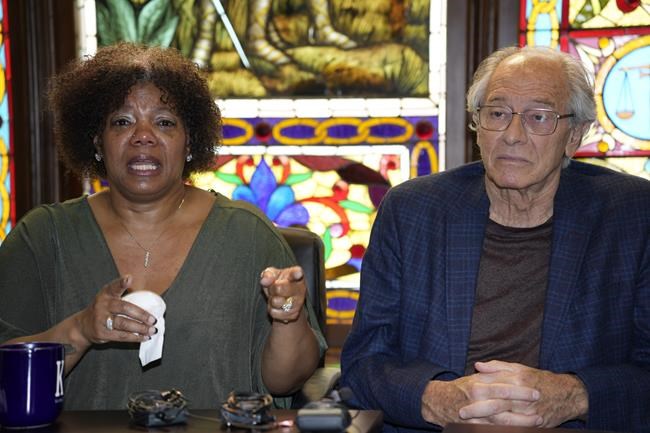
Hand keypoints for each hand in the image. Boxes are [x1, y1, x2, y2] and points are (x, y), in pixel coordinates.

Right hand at [75, 275, 156, 346]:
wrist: (83, 326)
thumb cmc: (103, 310)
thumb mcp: (109, 299)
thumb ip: (124, 298)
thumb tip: (151, 303)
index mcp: (106, 294)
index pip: (114, 287)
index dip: (121, 283)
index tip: (129, 278)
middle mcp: (102, 305)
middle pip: (124, 308)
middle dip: (141, 314)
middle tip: (153, 319)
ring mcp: (101, 320)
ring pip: (124, 324)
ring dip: (141, 328)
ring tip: (152, 330)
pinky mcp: (102, 333)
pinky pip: (121, 336)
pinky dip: (134, 337)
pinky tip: (144, 337)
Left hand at [260, 266, 305, 322]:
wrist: (284, 298)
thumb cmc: (278, 282)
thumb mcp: (272, 274)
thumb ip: (268, 274)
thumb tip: (264, 280)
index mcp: (296, 274)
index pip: (296, 273)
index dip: (296, 273)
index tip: (298, 273)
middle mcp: (300, 288)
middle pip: (280, 288)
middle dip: (272, 288)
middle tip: (274, 287)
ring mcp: (298, 302)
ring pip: (276, 302)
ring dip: (271, 300)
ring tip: (275, 296)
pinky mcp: (294, 314)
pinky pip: (274, 312)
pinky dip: (271, 309)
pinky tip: (277, 305)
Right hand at [421, 372, 540, 426]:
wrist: (440, 402)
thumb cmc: (461, 388)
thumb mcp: (475, 377)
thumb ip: (492, 372)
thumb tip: (512, 371)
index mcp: (478, 386)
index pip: (503, 387)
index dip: (521, 390)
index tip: (536, 391)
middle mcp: (477, 401)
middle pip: (504, 404)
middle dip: (523, 405)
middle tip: (539, 405)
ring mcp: (476, 417)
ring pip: (502, 421)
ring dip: (522, 422)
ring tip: (537, 420)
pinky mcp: (476, 427)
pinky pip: (495, 430)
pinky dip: (510, 430)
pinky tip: (522, 429)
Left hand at [462, 360, 587, 426]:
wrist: (567, 394)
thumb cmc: (540, 379)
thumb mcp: (520, 368)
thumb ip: (498, 367)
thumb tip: (477, 365)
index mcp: (517, 379)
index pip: (493, 384)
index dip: (477, 390)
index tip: (462, 393)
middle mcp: (522, 396)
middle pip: (496, 404)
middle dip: (478, 410)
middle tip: (461, 413)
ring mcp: (529, 412)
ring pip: (505, 419)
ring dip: (487, 422)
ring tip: (471, 424)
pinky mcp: (534, 423)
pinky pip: (515, 428)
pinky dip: (502, 430)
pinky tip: (490, 430)